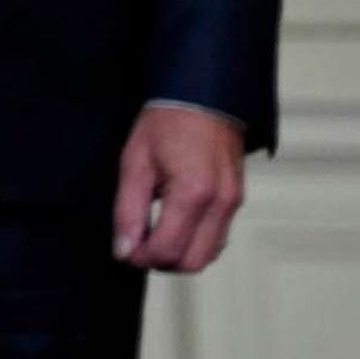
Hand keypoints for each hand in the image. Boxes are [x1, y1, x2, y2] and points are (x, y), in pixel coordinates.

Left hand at [111, 103, 245, 271]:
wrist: (203, 96)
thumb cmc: (167, 122)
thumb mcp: (135, 161)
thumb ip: (128, 209)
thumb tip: (124, 249)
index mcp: (192, 193)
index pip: (167, 250)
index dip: (140, 257)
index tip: (123, 249)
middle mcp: (220, 203)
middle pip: (192, 262)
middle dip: (161, 261)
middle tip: (137, 244)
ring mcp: (233, 203)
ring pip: (208, 254)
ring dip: (179, 254)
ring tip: (153, 232)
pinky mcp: (236, 200)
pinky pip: (217, 237)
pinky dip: (195, 241)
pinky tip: (173, 223)